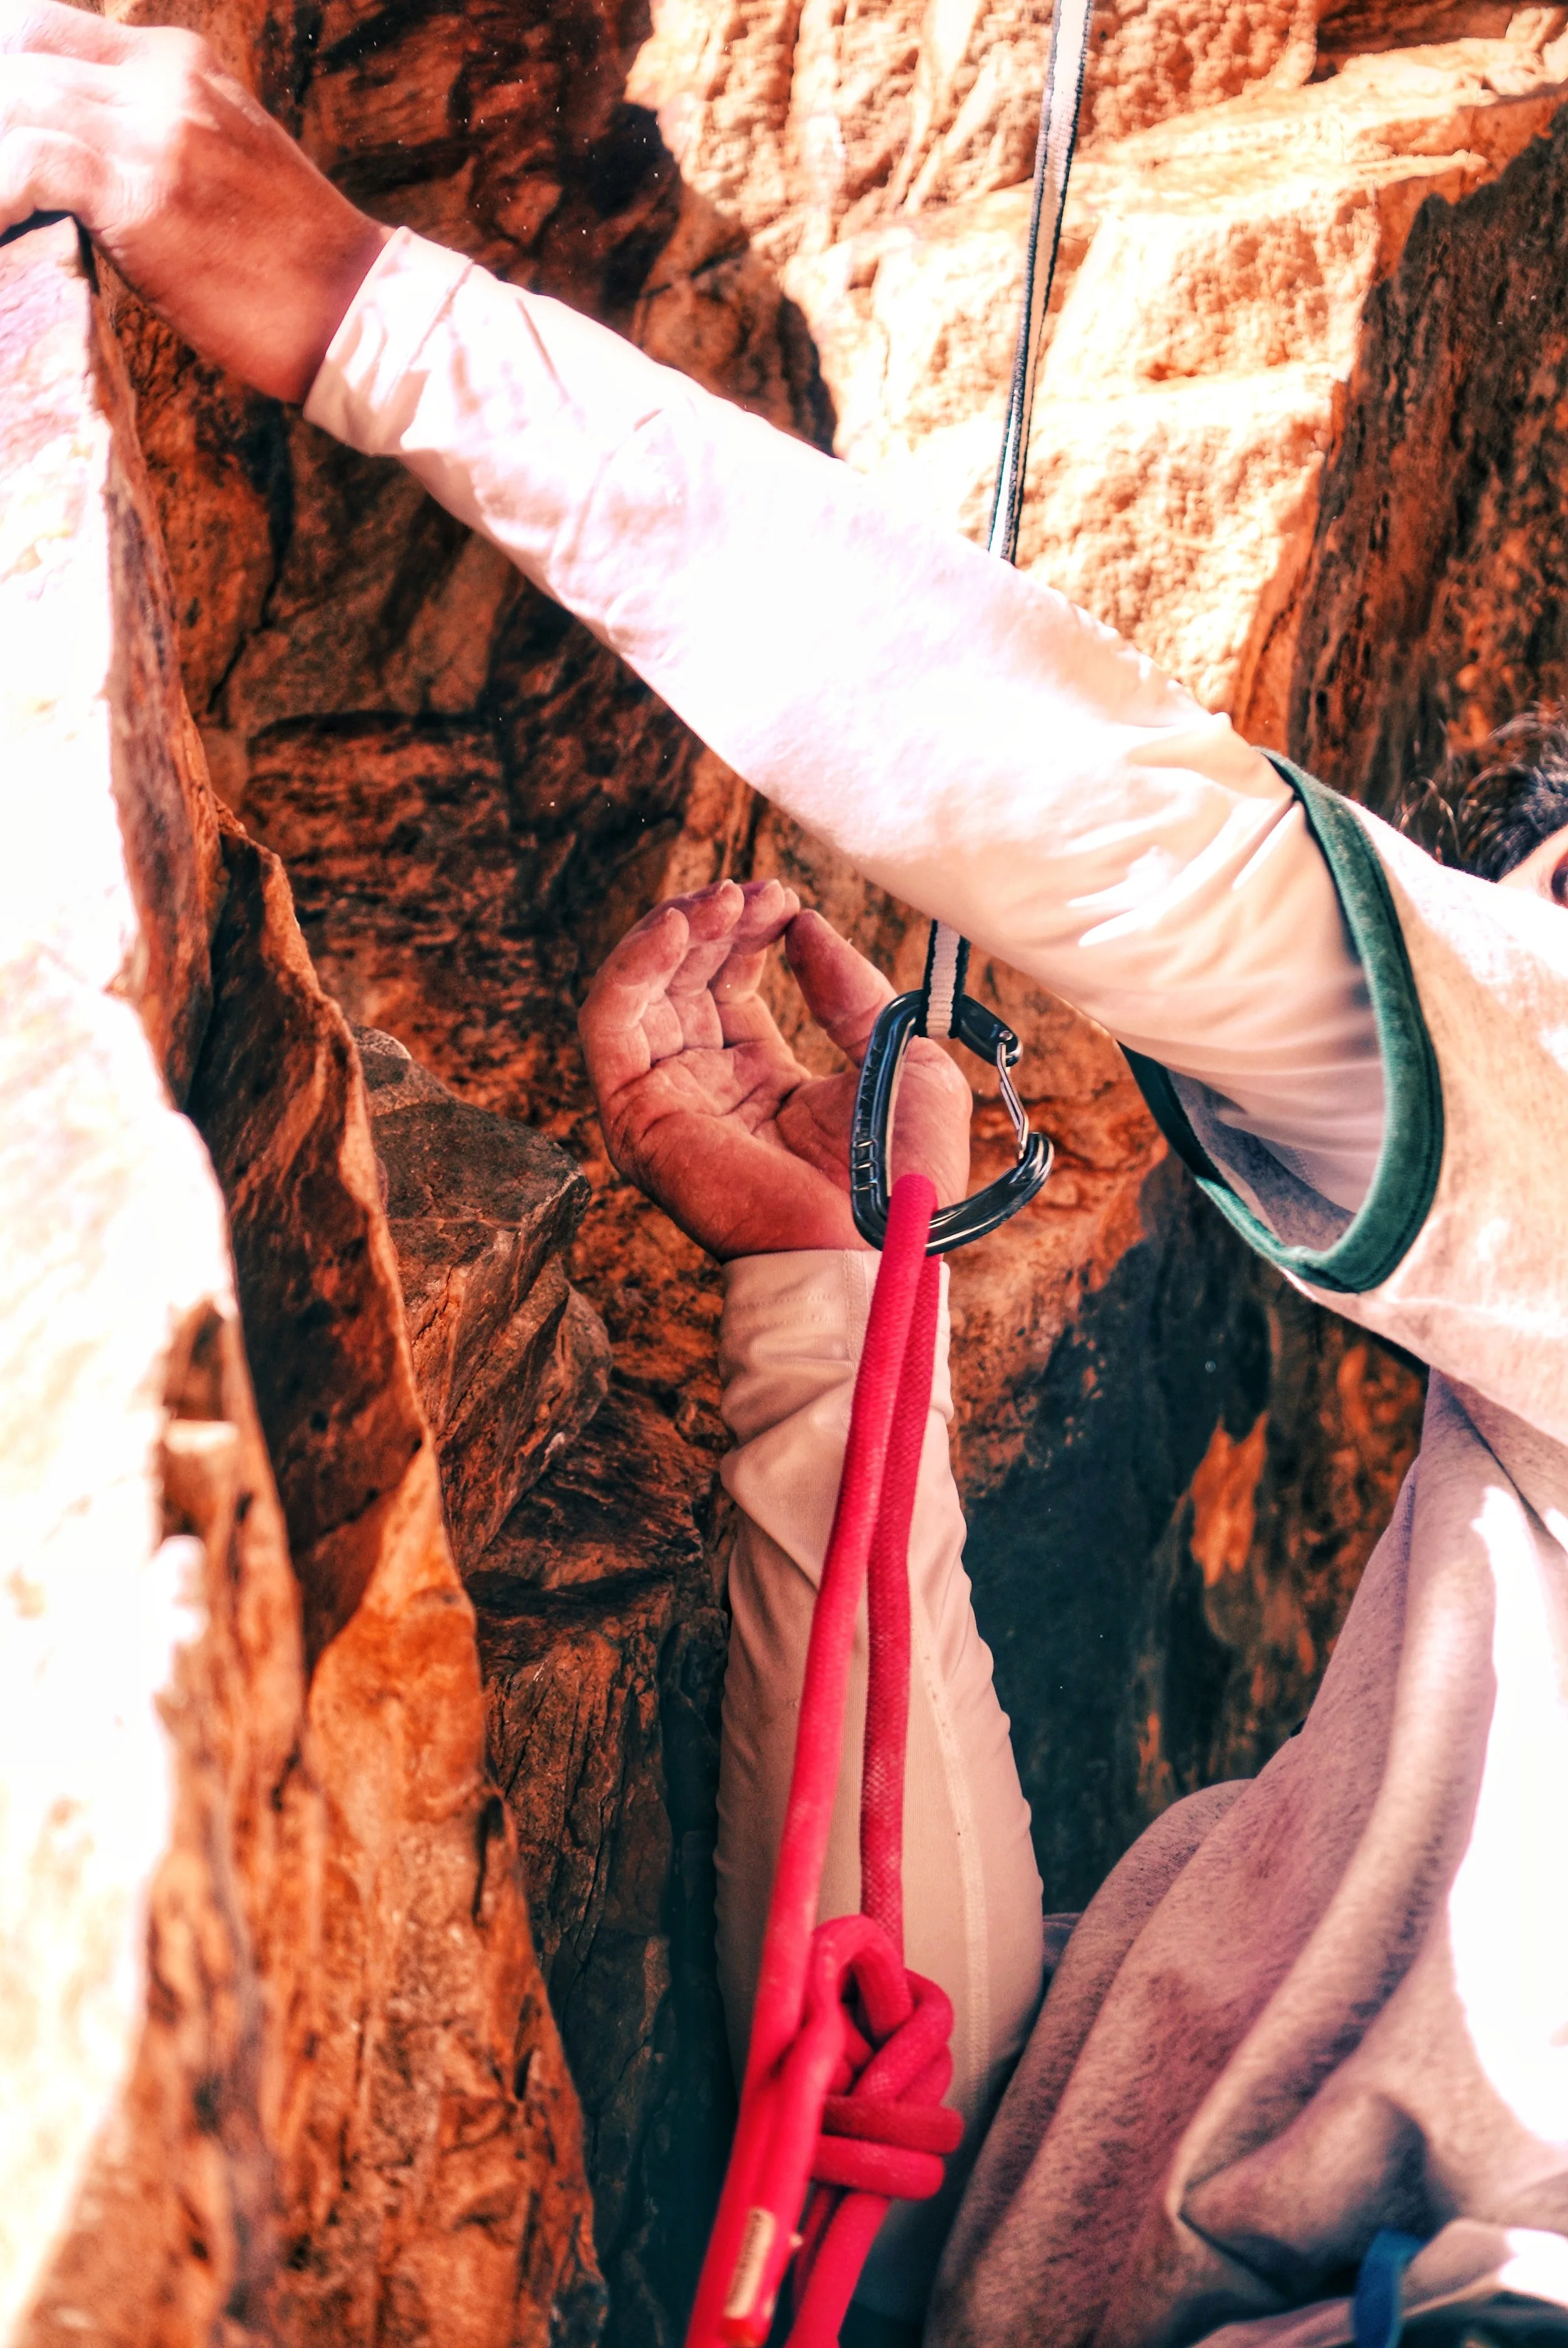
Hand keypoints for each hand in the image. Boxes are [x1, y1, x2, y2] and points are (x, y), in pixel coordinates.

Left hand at [0, 0, 389, 401]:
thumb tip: (80, 164)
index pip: (44, 23)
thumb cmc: (291, 269)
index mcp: (178, 63)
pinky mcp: (141, 192)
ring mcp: (153, 130)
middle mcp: (162, 78)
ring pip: (10, 98)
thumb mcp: (222, 165)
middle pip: (15, 46)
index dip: (1, 68)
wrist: (358, 316)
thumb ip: (153, 138)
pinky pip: (23, 165)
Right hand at [579, 878, 971, 1258]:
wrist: (875, 1244)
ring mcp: (668, 1104)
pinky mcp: (638, 1118)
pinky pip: (609, 1026)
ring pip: (639, 994)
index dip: (749, 933)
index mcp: (764, 1083)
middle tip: (753, 890)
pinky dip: (631, 967)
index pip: (729, 986)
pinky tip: (674, 928)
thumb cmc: (903, 1175)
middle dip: (712, 924)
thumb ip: (850, 989)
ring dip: (672, 934)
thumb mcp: (899, 1054)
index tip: (784, 896)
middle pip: (682, 982)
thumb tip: (805, 926)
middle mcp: (707, 1090)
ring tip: (719, 899)